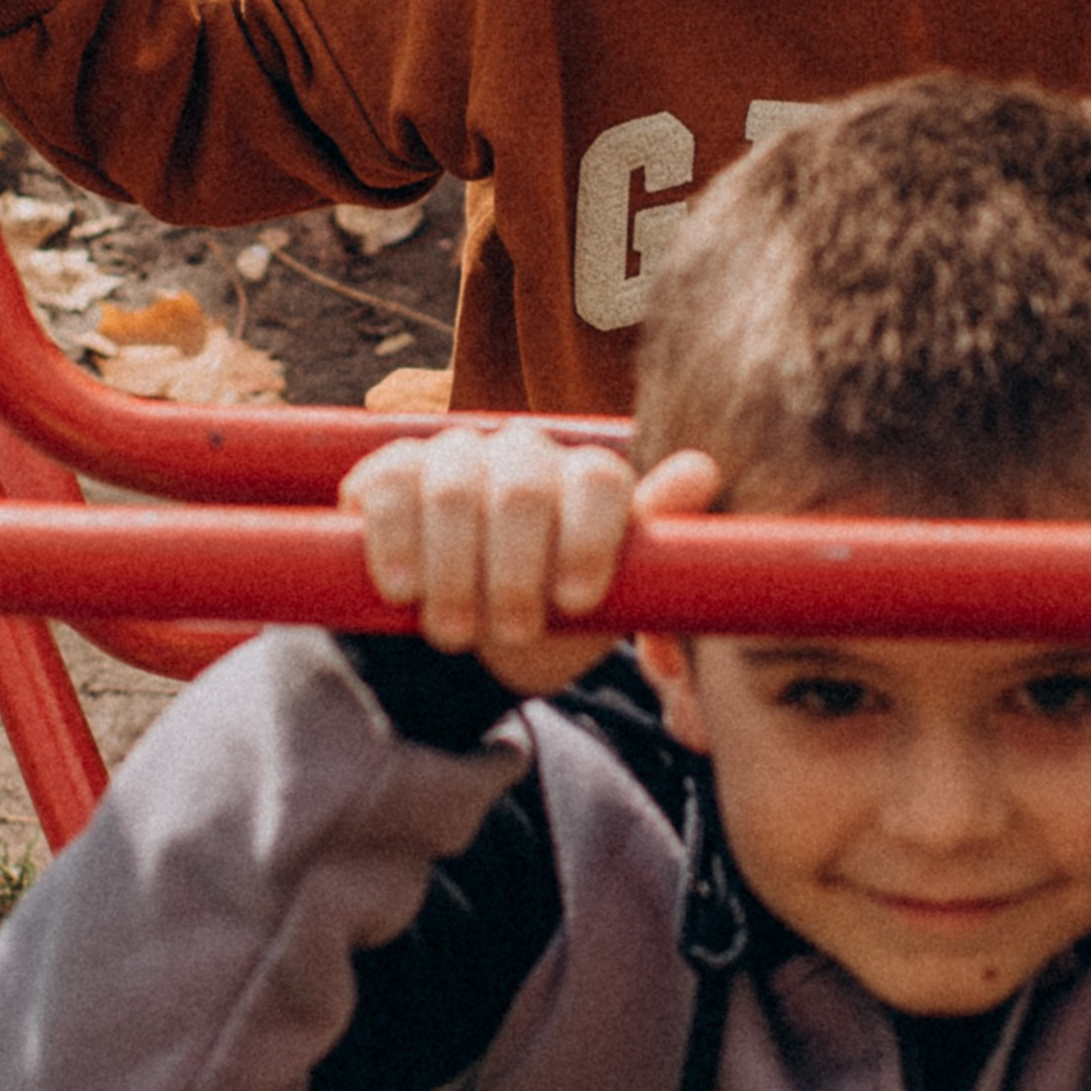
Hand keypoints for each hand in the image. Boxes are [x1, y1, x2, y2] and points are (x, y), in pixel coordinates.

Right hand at [340, 421, 718, 696]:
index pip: (597, 479)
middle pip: (524, 487)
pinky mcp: (389, 473)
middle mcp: (522, 452)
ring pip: (453, 489)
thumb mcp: (613, 601)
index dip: (588, 538)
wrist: (468, 638)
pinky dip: (395, 544)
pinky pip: (388, 489)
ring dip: (454, 571)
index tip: (575, 601)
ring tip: (456, 632)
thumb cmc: (553, 614)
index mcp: (584, 477)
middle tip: (511, 631)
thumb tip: (702, 471)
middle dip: (515, 570)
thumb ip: (663, 545)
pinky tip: (404, 590)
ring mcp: (452, 456)